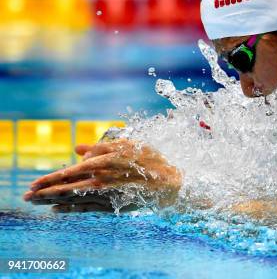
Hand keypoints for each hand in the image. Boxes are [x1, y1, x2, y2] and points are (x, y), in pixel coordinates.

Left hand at [23, 139, 181, 212]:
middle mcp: (102, 181)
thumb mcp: (128, 146)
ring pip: (73, 201)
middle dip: (44, 193)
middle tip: (27, 197)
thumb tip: (77, 150)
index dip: (50, 179)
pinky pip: (86, 209)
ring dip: (52, 202)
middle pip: (66, 189)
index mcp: (104, 163)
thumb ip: (101, 147)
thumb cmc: (151, 160)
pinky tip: (57, 210)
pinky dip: (70, 210)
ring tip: (36, 203)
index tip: (34, 183)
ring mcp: (106, 196)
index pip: (70, 173)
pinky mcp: (111, 206)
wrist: (170, 184)